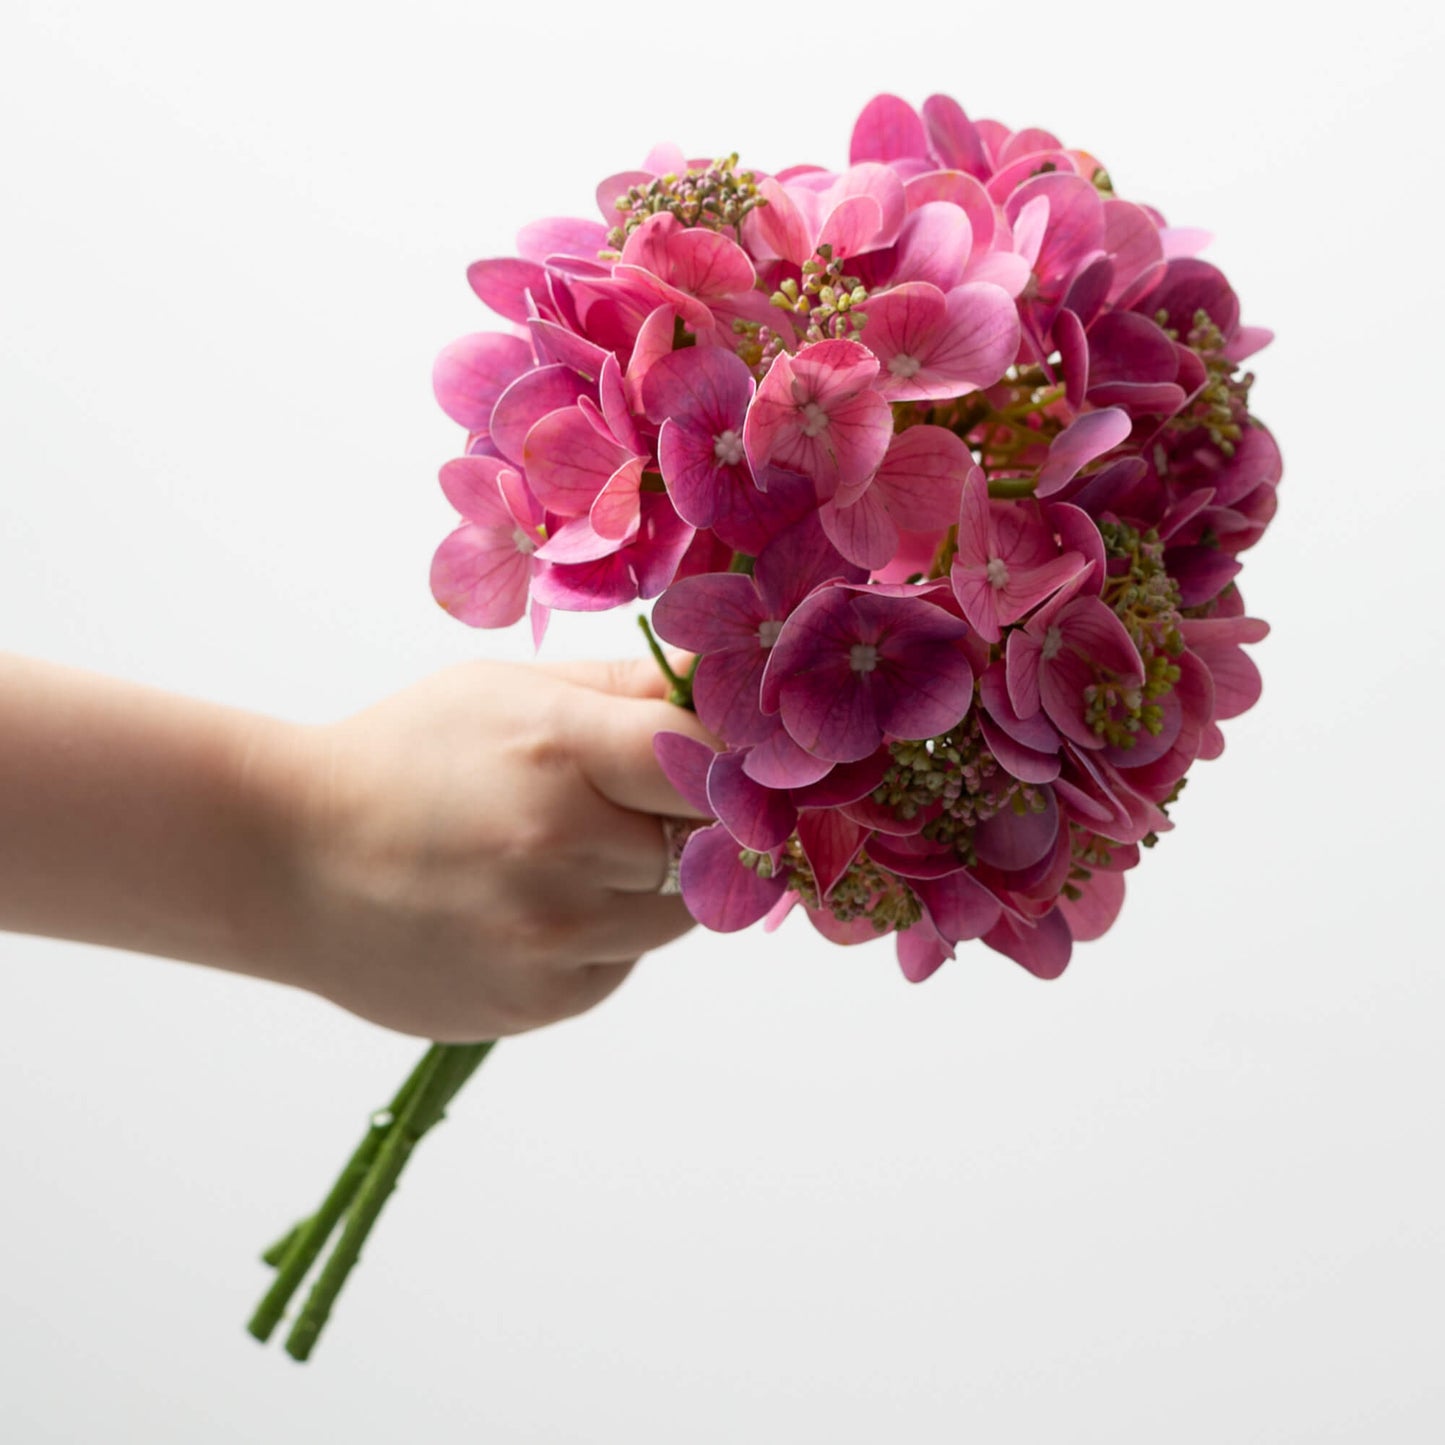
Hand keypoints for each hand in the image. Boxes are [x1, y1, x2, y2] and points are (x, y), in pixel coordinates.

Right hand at [278, 657, 714, 1040]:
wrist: (285, 860)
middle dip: (680, 821)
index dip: (721, 757)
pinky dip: (600, 936)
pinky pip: (622, 962)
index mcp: (558, 750)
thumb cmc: (405, 757)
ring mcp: (551, 934)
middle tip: (618, 805)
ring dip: (646, 883)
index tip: (716, 757)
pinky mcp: (540, 998)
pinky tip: (529, 906)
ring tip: (559, 855)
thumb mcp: (507, 694)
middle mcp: (562, 847)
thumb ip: (627, 688)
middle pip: (703, 839)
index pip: (705, 756)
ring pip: (675, 910)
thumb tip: (726, 674)